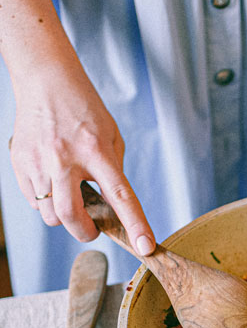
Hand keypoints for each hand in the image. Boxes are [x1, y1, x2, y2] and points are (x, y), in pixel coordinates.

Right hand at [9, 59, 154, 253]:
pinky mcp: (19, 162)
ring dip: (64, 216)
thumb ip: (114, 172)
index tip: (145, 247)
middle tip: (93, 230)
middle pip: (70, 216)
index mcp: (96, 151)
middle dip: (84, 232)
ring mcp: (38, 161)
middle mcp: (64, 157)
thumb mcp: (111, 136)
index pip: (120, 195)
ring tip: (70, 194)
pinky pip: (33, 200)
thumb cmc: (83, 108)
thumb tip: (112, 206)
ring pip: (49, 214)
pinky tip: (52, 180)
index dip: (135, 224)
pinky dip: (46, 200)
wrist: (45, 80)